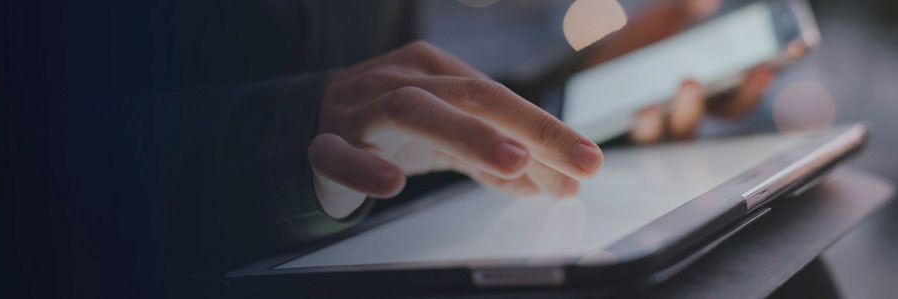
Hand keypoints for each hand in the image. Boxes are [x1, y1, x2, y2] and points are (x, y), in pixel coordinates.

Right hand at [309, 41, 602, 217]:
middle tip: (573, 162)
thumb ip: (496, 162)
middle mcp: (400, 80)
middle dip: (527, 129)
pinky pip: (340, 152)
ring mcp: (360, 109)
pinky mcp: (325, 144)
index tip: (588, 161)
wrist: (309, 128)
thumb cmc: (390, 130)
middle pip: (469, 96)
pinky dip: (365, 166)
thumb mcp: (449, 141)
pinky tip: (392, 183)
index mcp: (436, 72)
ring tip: (511, 163)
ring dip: (465, 135)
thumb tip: (556, 183)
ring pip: (411, 110)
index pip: (499, 97)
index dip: (547, 130)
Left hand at [587, 0, 774, 142]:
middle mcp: (687, 118)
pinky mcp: (632, 143)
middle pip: (705, 125)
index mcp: (705, 93)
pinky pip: (641, 145)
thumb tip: (705, 1)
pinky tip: (638, 112)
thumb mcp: (656, 26)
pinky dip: (642, 129)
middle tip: (691, 81)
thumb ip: (679, 14)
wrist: (589, 72)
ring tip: (654, 106)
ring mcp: (661, 133)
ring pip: (676, 137)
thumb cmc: (634, 49)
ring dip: (667, 121)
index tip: (763, 69)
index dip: (753, 89)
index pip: (738, 99)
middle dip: (705, 104)